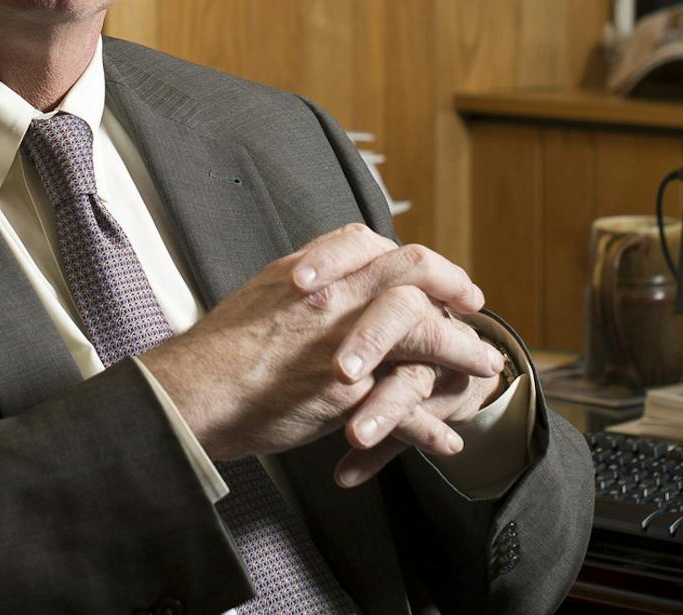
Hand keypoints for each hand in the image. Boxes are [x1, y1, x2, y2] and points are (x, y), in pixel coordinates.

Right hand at [136, 224, 504, 483]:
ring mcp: (342, 344)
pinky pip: (405, 406)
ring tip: (485, 369)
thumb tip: (332, 272)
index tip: (435, 274)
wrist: (196, 392)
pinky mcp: (345, 395)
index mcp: (312, 272)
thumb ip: (308, 280)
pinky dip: (431, 426)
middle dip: (453, 285)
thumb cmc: (223, 349)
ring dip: (463, 351)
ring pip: (424, 334)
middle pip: (413, 272)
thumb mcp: (266, 291)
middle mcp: (332, 297)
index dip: (411, 256)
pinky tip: (446, 439)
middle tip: (475, 304)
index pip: (375, 243)